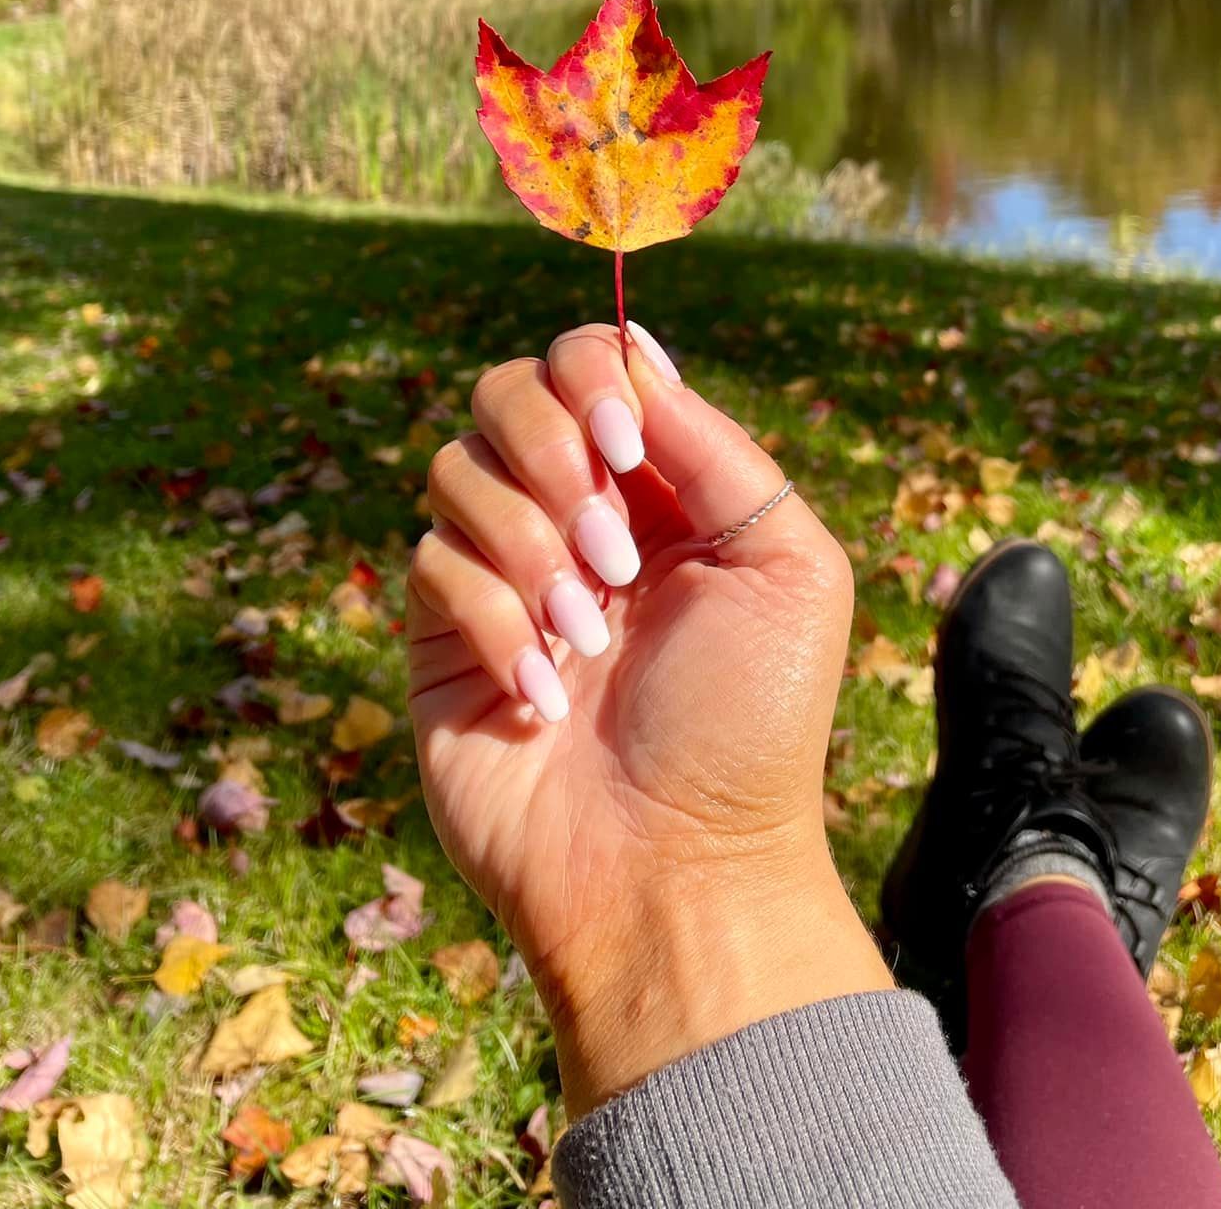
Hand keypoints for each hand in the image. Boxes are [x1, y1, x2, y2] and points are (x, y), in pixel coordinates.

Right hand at [406, 320, 891, 1113]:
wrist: (675, 871)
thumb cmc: (749, 726)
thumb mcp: (787, 567)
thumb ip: (715, 448)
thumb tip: (633, 350)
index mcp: (662, 486)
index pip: (590, 363)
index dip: (593, 380)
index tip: (626, 450)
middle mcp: (576, 513)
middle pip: (506, 389)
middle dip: (551, 456)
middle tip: (615, 559)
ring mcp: (504, 572)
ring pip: (458, 467)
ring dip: (529, 548)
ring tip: (588, 638)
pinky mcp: (442, 637)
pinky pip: (433, 564)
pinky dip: (494, 623)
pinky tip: (544, 699)